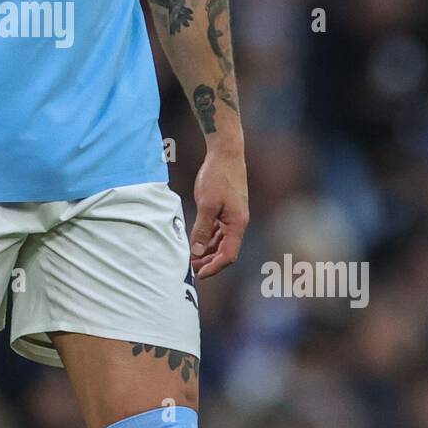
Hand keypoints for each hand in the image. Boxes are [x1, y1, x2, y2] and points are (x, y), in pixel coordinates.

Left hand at [189, 149, 248, 279]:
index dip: (214, 267)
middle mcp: (238, 223)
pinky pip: (218, 231)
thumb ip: (202, 228)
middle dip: (209, 262)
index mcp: (237, 224)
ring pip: (221, 242)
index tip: (199, 275)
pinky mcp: (227, 210)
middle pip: (225, 251)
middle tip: (190, 269)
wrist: (226, 153)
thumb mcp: (206, 203)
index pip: (229, 255)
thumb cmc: (217, 176)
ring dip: (207, 252)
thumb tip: (196, 252)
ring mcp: (233, 217)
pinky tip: (196, 243)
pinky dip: (208, 239)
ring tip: (190, 259)